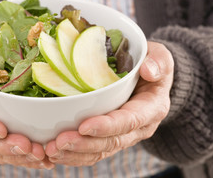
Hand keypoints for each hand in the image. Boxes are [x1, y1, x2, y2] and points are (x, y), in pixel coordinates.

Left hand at [45, 41, 173, 165]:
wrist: (151, 79)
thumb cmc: (153, 66)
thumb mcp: (161, 57)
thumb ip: (159, 62)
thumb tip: (148, 70)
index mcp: (152, 108)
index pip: (129, 121)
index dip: (107, 126)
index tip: (84, 126)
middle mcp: (139, 127)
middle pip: (112, 141)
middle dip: (84, 144)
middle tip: (59, 142)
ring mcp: (124, 135)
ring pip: (100, 151)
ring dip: (75, 154)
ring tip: (51, 150)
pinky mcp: (111, 137)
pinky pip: (94, 152)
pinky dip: (74, 155)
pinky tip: (55, 153)